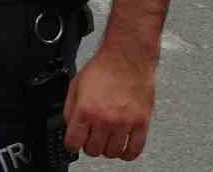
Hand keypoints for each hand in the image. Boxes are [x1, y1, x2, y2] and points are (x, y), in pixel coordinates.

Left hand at [64, 44, 156, 160]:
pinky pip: (135, 150)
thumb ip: (70, 109)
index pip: (73, 142)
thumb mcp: (75, 86)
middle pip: (93, 150)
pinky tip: (123, 148)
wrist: (126, 59)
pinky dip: (127, 154)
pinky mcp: (141, 124)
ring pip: (113, 152)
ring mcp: (124, 124)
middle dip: (89, 146)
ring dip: (107, 149)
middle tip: (91, 138)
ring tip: (106, 140)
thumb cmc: (103, 68)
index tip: (74, 143)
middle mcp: (105, 120)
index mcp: (85, 110)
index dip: (71, 144)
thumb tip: (70, 126)